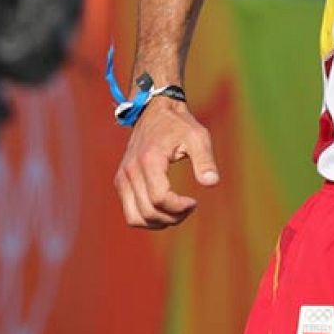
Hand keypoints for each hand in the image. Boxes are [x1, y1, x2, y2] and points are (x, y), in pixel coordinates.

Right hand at [114, 96, 219, 228]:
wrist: (155, 111)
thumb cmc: (179, 124)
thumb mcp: (198, 137)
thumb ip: (205, 160)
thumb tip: (212, 183)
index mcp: (149, 160)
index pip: (159, 198)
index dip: (178, 207)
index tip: (194, 202)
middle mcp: (130, 171)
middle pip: (148, 211)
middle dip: (172, 217)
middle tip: (189, 208)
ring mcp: (123, 177)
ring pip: (135, 218)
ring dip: (158, 222)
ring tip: (178, 212)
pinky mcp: (121, 181)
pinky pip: (130, 211)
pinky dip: (147, 218)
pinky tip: (166, 210)